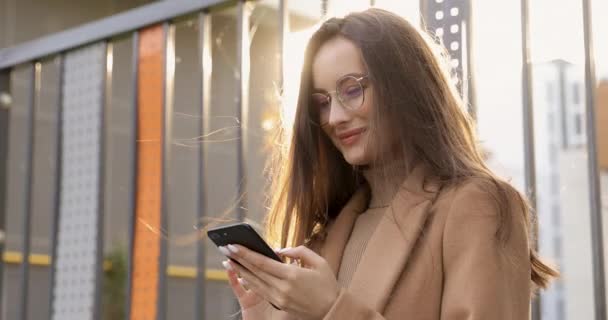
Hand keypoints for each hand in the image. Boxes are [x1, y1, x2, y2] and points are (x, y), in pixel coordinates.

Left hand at [220, 245, 339, 319]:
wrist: (332, 310)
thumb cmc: (327, 284)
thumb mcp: (319, 262)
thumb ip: (299, 251)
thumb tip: (279, 250)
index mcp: (292, 275)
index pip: (262, 262)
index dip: (245, 253)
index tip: (233, 245)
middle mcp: (282, 287)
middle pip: (254, 272)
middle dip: (238, 259)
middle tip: (224, 249)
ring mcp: (280, 298)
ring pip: (254, 283)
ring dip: (240, 271)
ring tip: (228, 260)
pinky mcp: (280, 304)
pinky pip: (261, 291)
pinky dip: (249, 282)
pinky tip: (241, 275)